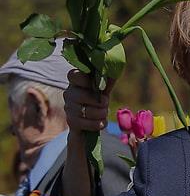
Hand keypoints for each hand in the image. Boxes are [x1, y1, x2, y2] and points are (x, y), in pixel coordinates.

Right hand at [61, 70, 113, 195]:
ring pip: (86, 109)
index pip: (74, 74)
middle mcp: (69, 93)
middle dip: (99, 101)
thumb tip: (114, 68)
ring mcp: (68, 108)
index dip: (84, 79)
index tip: (95, 84)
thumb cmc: (99, 104)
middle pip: (83, 94)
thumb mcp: (104, 91)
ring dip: (100, 114)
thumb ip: (107, 80)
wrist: (91, 127)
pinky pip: (85, 123)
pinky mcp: (71, 122)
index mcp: (77, 82)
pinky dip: (97, 124)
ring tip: (103, 115)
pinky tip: (100, 124)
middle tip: (104, 104)